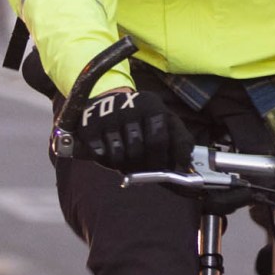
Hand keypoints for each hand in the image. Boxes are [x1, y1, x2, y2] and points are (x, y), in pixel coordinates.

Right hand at [73, 86, 189, 174]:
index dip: (162, 160)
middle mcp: (129, 107)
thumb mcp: (166, 122)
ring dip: (125, 166)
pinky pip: (100, 155)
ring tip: (129, 162)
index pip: (159, 139)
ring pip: (119, 156)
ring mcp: (107, 116)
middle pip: (138, 150)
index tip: (164, 171)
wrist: (108, 103)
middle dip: (144, 167)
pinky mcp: (89, 125)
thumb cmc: (143, 119)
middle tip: (145, 172)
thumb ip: (180, 141)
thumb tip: (186, 164)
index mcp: (152, 105)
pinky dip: (107, 161)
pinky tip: (112, 154)